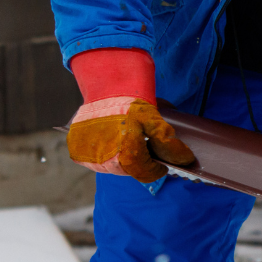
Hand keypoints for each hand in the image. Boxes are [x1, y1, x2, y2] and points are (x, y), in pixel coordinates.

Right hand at [65, 49, 194, 183]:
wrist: (104, 88)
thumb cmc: (130, 104)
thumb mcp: (154, 121)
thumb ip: (168, 144)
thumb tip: (184, 160)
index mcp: (126, 156)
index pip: (146, 173)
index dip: (156, 168)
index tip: (161, 162)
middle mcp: (105, 162)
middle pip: (129, 172)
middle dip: (139, 163)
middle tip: (142, 146)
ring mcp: (89, 158)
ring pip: (112, 167)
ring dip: (122, 159)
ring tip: (126, 141)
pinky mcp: (78, 152)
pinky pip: (96, 161)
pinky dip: (106, 154)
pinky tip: (112, 140)